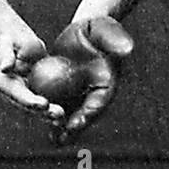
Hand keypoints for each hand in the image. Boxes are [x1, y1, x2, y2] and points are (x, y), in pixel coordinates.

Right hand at [0, 31, 66, 122]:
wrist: (17, 42)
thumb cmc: (11, 39)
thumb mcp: (5, 44)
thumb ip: (5, 56)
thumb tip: (5, 68)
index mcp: (2, 84)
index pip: (18, 95)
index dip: (30, 101)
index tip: (44, 104)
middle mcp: (13, 94)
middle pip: (29, 107)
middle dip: (43, 113)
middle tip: (59, 114)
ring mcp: (24, 95)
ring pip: (38, 108)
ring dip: (51, 114)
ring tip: (65, 116)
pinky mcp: (35, 92)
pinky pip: (47, 99)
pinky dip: (57, 104)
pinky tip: (73, 106)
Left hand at [50, 16, 133, 144]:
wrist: (85, 29)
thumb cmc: (99, 28)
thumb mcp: (107, 31)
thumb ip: (116, 40)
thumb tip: (126, 49)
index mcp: (108, 85)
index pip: (98, 103)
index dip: (88, 115)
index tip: (76, 124)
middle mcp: (95, 93)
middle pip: (84, 114)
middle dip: (74, 129)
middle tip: (61, 139)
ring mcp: (81, 93)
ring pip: (71, 113)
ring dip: (62, 127)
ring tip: (53, 140)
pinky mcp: (67, 90)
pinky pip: (59, 104)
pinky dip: (51, 113)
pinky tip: (41, 123)